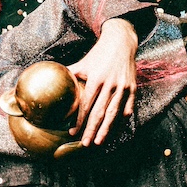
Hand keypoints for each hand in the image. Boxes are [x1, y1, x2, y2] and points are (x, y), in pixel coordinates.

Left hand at [66, 18, 137, 145]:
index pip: (86, 104)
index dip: (79, 120)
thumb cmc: (98, 54)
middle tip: (85, 143)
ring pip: (114, 113)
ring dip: (106, 129)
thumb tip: (53, 82)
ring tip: (98, 141)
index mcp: (96, 78)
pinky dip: (121, 120)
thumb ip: (70, 75)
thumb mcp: (83, 63)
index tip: (73, 132)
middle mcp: (111, 84)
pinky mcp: (133, 88)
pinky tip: (114, 130)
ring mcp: (124, 87)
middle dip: (92, 130)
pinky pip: (127, 108)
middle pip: (100, 112)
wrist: (121, 42)